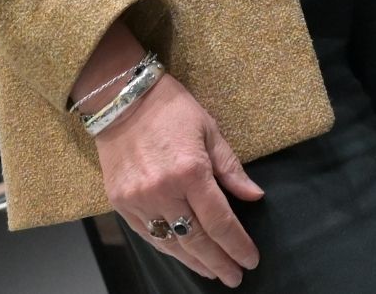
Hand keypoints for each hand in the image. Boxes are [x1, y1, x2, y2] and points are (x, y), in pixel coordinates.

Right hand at [97, 73, 262, 286]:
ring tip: (213, 272)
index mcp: (190, 171)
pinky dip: (168, 248)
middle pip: (195, 239)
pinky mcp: (121, 203)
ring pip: (170, 243)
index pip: (219, 220)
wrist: (122, 99)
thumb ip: (231, 169)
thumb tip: (254, 197)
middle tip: (235, 276)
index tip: (250, 259)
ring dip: (194, 262)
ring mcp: (139, 200)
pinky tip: (183, 255)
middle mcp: (163, 191)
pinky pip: (148, 235)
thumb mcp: (210, 131)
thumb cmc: (171, 110)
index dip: (237, 244)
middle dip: (219, 261)